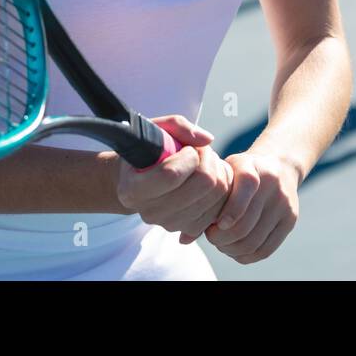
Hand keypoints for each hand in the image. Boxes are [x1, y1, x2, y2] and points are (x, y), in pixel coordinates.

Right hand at [115, 115, 232, 242]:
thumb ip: (179, 126)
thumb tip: (207, 140)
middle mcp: (150, 212)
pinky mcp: (189, 229)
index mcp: (133, 189)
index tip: (186, 148)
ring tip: (203, 163)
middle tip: (199, 151)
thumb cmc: (148, 150)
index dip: (189, 156)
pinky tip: (208, 180)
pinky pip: (222, 207)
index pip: (172, 174)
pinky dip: (222, 189)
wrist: (140, 179)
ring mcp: (170, 224)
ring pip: (217, 194)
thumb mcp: (155, 129)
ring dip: (218, 171)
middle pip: (202, 184)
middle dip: (208, 159)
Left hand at [202, 151, 300, 264]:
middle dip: (222, 238)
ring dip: (231, 249)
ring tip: (221, 242)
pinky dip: (246, 256)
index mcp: (253, 167)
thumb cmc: (239, 173)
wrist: (278, 166)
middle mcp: (273, 185)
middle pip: (245, 224)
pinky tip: (235, 249)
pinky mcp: (290, 220)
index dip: (228, 211)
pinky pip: (265, 250)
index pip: (244, 188)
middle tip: (211, 236)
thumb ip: (206, 199)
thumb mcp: (225, 172)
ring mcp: (285, 203)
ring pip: (253, 241)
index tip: (215, 224)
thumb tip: (183, 239)